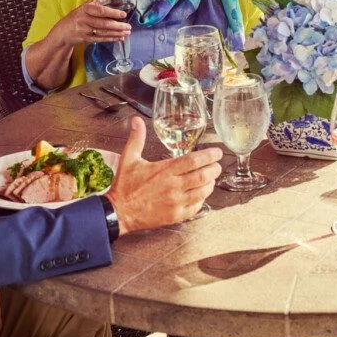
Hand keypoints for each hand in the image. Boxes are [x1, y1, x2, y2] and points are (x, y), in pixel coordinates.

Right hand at [53, 0, 130, 47]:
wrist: (63, 32)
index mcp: (85, 8)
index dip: (112, 12)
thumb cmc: (78, 15)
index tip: (123, 14)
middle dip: (118, 25)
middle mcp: (84, 19)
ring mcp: (84, 30)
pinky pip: (101, 39)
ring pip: (103, 32)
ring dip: (117, 33)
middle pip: (103, 23)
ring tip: (127, 32)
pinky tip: (120, 37)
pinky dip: (111, 38)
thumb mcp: (87, 5)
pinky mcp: (86, 39)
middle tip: (129, 26)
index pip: (100, 10)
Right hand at [108, 117, 221, 233]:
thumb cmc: (125, 186)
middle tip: (217, 165)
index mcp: (165, 170)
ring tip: (211, 178)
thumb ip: (136, 139)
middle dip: (215, 169)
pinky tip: (201, 193)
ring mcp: (176, 202)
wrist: (119, 213)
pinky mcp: (176, 216)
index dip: (209, 155)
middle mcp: (173, 186)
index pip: (194, 160)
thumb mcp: (129, 159)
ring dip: (210, 183)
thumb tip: (136, 120)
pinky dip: (202, 199)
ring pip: (203, 191)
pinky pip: (196, 207)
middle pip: (203, 176)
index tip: (217, 152)